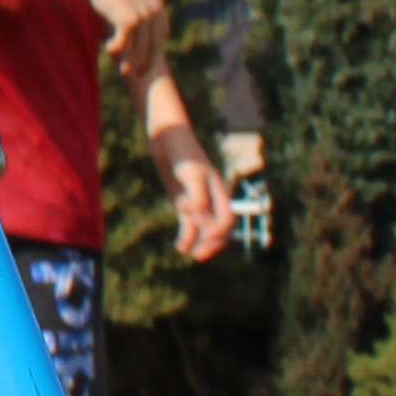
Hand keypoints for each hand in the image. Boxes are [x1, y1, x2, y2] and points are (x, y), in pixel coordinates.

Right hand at [78, 0, 171, 81]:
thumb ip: (137, 9)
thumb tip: (135, 26)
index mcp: (158, 5)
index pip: (160, 34)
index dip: (155, 49)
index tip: (148, 60)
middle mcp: (154, 11)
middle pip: (153, 45)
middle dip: (147, 63)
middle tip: (141, 76)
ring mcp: (143, 15)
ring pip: (139, 48)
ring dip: (132, 62)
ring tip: (125, 72)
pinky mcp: (128, 20)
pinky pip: (123, 42)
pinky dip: (116, 48)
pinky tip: (108, 49)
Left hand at [165, 133, 237, 263]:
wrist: (168, 140)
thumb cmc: (182, 154)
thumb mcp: (191, 174)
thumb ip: (198, 197)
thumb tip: (201, 221)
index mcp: (220, 191)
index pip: (227, 218)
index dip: (220, 232)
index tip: (206, 238)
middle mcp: (212, 198)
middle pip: (220, 227)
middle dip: (213, 243)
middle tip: (199, 256)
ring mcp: (197, 201)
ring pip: (204, 228)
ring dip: (199, 242)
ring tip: (189, 253)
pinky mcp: (184, 201)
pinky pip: (189, 223)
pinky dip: (186, 236)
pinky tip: (180, 246)